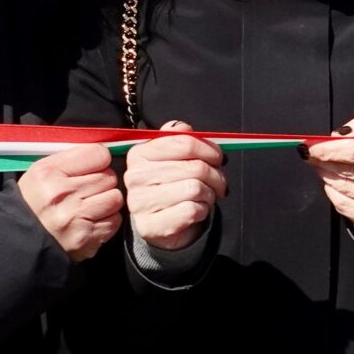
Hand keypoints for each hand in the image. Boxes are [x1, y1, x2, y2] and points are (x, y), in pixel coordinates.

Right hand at [19, 143, 125, 261]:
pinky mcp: (86, 238)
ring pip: (115, 198)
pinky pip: (114, 221)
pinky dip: (106, 221)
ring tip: (89, 206)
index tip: (92, 169)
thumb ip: (73, 161)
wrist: (21, 242)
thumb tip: (105, 154)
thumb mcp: (41, 173)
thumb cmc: (34, 204)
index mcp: (49, 172)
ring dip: (107, 202)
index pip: (99, 154)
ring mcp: (75, 218)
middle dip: (102, 183)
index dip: (98, 161)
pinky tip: (90, 221)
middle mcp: (62, 194)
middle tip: (87, 191)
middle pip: (109, 177)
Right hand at [122, 120, 225, 251]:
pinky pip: (192, 210)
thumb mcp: (172, 158)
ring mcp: (140, 202)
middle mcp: (135, 176)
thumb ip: (178, 138)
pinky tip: (197, 210)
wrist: (161, 223)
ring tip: (206, 196)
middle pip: (195, 167)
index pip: (183, 142)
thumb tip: (184, 127)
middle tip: (218, 182)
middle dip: (216, 175)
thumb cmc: (172, 185)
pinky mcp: (151, 226)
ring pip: (196, 189)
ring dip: (210, 194)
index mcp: (139, 154)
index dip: (209, 149)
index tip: (218, 158)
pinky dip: (203, 210)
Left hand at [307, 114, 353, 232]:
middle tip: (312, 154)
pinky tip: (334, 184)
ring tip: (322, 166)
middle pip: (349, 170)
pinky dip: (333, 193)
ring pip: (344, 188)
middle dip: (325, 160)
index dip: (331, 148)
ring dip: (326, 175)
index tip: (312, 145)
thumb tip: (339, 135)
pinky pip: (345, 206)